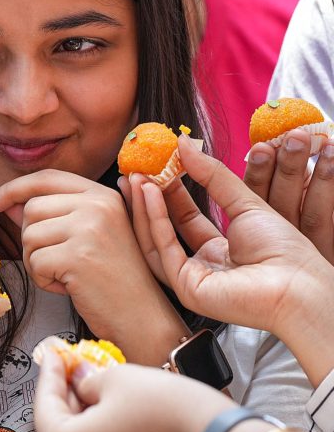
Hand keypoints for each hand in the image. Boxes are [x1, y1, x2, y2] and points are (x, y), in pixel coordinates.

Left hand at [0, 169, 188, 363]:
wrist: (142, 317)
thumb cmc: (116, 280)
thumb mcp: (90, 236)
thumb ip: (54, 214)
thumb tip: (10, 203)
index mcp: (102, 194)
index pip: (46, 178)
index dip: (13, 188)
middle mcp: (98, 204)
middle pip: (31, 208)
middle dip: (31, 239)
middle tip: (57, 261)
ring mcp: (89, 227)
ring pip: (29, 236)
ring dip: (37, 262)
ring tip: (66, 275)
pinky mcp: (78, 255)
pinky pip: (35, 262)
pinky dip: (43, 281)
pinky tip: (68, 287)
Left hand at [35, 351, 232, 431]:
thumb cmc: (170, 414)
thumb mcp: (118, 378)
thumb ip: (88, 378)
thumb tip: (79, 378)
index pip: (44, 405)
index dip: (49, 374)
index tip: (52, 355)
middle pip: (60, 430)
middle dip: (66, 395)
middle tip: (70, 367)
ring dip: (84, 416)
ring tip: (93, 385)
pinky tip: (113, 413)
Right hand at [136, 135, 333, 384]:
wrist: (299, 282)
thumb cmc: (283, 249)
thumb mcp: (244, 202)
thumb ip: (212, 175)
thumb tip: (184, 143)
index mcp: (218, 252)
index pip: (183, 219)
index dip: (167, 192)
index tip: (154, 168)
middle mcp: (202, 266)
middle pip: (164, 230)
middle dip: (146, 200)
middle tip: (133, 172)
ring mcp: (192, 280)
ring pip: (156, 241)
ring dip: (144, 209)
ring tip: (135, 178)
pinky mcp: (187, 288)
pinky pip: (165, 250)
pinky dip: (155, 219)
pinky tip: (151, 193)